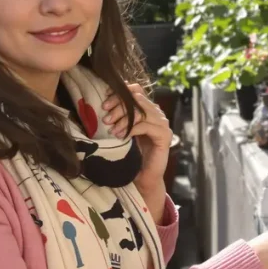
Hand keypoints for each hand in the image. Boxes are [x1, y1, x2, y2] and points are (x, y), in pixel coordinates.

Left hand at [102, 83, 172, 198]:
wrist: (143, 177)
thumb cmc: (131, 155)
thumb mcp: (122, 131)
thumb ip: (119, 117)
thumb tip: (102, 103)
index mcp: (147, 109)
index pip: (136, 91)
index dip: (119, 93)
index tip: (104, 103)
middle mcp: (157, 114)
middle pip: (138, 99)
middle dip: (119, 107)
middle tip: (106, 119)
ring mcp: (163, 124)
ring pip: (141, 111)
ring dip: (123, 118)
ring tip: (111, 129)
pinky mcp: (164, 136)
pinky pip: (146, 126)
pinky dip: (131, 129)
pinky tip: (121, 136)